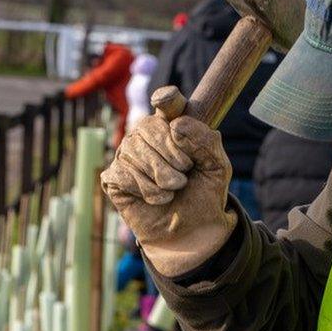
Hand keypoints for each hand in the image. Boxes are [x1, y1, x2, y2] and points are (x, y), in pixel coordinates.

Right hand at [100, 86, 235, 276]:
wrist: (193, 230)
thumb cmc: (204, 194)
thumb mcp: (217, 167)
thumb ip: (206, 141)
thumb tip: (175, 126)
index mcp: (173, 126)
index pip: (168, 102)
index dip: (167, 100)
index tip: (167, 102)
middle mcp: (147, 135)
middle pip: (149, 127)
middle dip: (172, 156)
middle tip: (184, 175)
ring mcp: (127, 155)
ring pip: (135, 152)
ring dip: (162, 178)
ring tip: (173, 189)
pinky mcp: (114, 178)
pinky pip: (123, 173)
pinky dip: (146, 190)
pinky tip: (157, 199)